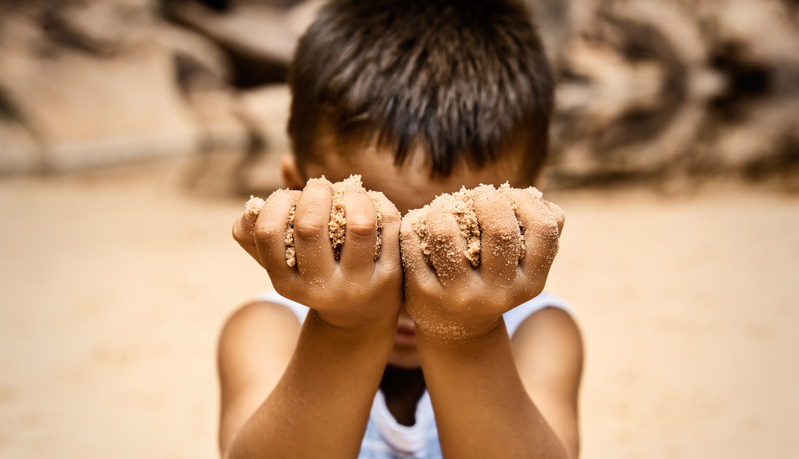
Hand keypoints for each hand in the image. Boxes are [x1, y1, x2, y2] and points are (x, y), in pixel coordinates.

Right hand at [233, 178, 402, 329]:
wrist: (359, 318)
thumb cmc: (312, 277)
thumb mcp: (282, 266)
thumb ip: (256, 237)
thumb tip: (250, 207)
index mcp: (286, 284)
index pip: (268, 233)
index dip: (276, 203)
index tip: (289, 196)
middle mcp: (321, 289)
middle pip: (311, 226)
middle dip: (315, 192)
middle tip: (320, 186)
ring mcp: (359, 285)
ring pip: (359, 225)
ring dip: (352, 195)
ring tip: (348, 190)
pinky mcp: (390, 276)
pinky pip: (388, 225)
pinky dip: (379, 202)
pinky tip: (371, 201)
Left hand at [399, 185, 564, 339]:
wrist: (458, 330)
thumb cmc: (494, 279)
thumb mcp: (523, 266)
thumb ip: (538, 230)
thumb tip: (533, 194)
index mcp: (530, 282)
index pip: (544, 229)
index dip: (526, 201)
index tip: (508, 195)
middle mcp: (498, 293)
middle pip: (500, 229)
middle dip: (486, 198)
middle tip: (475, 196)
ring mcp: (459, 295)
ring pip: (446, 233)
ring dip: (444, 207)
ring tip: (444, 205)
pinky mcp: (424, 293)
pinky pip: (413, 242)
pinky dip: (415, 222)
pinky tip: (421, 222)